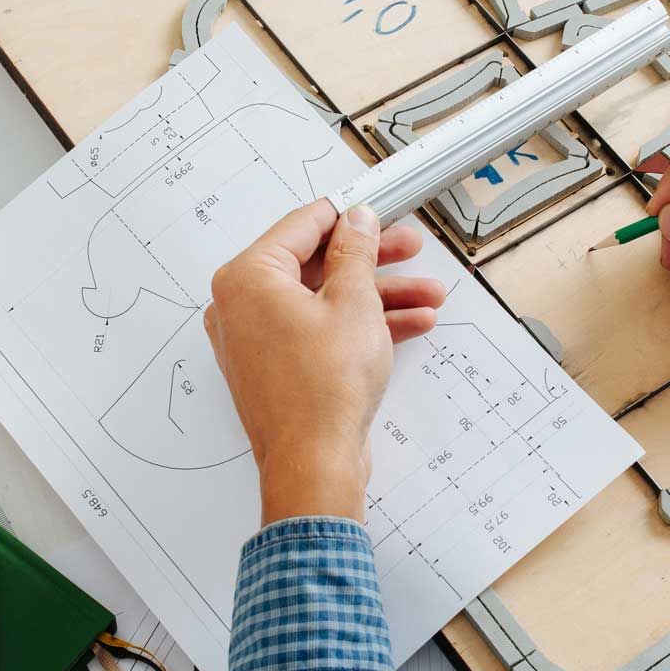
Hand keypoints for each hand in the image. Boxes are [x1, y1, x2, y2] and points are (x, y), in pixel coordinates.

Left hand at [205, 200, 446, 523]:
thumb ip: (356, 253)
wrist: (315, 464)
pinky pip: (320, 331)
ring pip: (325, 301)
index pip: (302, 226)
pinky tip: (410, 324)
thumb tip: (357, 222)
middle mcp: (242, 307)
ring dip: (378, 297)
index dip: (349, 214)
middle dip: (373, 260)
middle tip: (410, 248)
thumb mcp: (354, 303)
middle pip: (316, 264)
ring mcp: (257, 341)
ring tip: (427, 295)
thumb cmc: (322, 391)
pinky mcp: (277, 368)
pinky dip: (360, 326)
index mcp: (247, 279)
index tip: (378, 206)